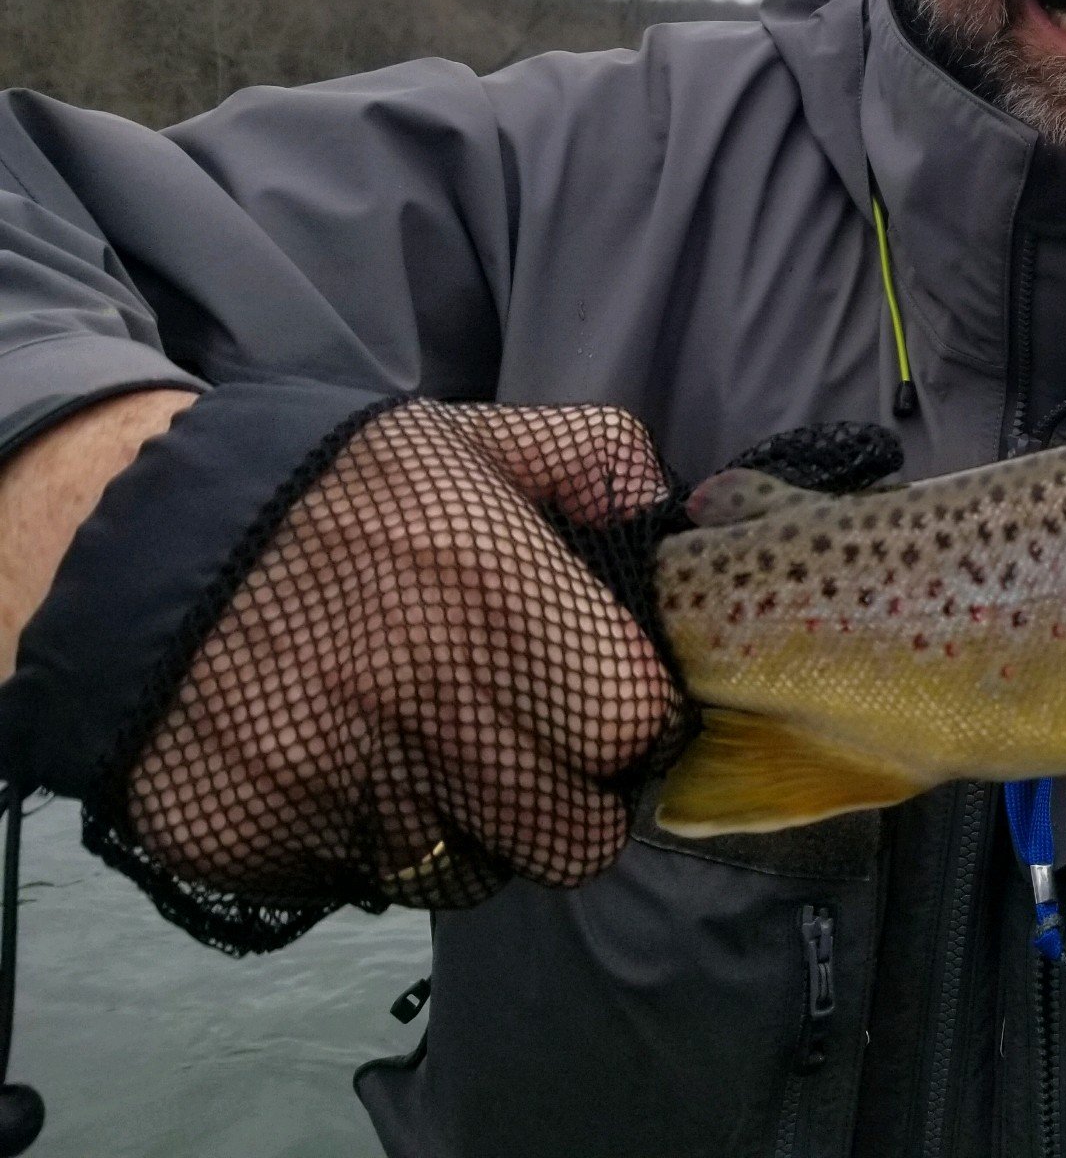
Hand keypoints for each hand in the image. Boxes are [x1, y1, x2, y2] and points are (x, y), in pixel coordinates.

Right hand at [123, 401, 682, 914]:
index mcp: (502, 599)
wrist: (140, 543)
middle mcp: (431, 706)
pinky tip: (345, 769)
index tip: (610, 704)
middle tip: (538, 754)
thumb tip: (668, 510)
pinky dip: (371, 843)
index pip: (634, 727)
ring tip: (432, 755)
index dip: (633, 723)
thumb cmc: (336, 491)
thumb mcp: (473, 440)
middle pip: (576, 838)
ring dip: (474, 831)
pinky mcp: (267, 842)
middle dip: (572, 802)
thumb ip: (594, 458)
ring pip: (476, 875)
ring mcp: (344, 787)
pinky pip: (369, 882)